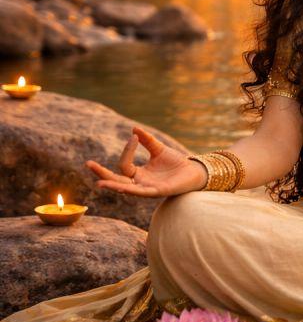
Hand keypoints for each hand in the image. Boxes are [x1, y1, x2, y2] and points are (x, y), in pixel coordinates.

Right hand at [85, 126, 206, 197]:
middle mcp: (140, 183)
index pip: (124, 164)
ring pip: (126, 189)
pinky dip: (133, 190)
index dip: (127, 150)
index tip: (134, 137)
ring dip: (113, 186)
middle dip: (102, 174)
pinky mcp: (158, 192)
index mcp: (138, 174)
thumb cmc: (177, 163)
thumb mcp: (159, 149)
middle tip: (87, 164)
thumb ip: (147, 141)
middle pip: (116, 180)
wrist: (195, 171)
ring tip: (99, 184)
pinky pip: (142, 192)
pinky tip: (124, 188)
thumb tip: (134, 129)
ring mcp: (147, 189)